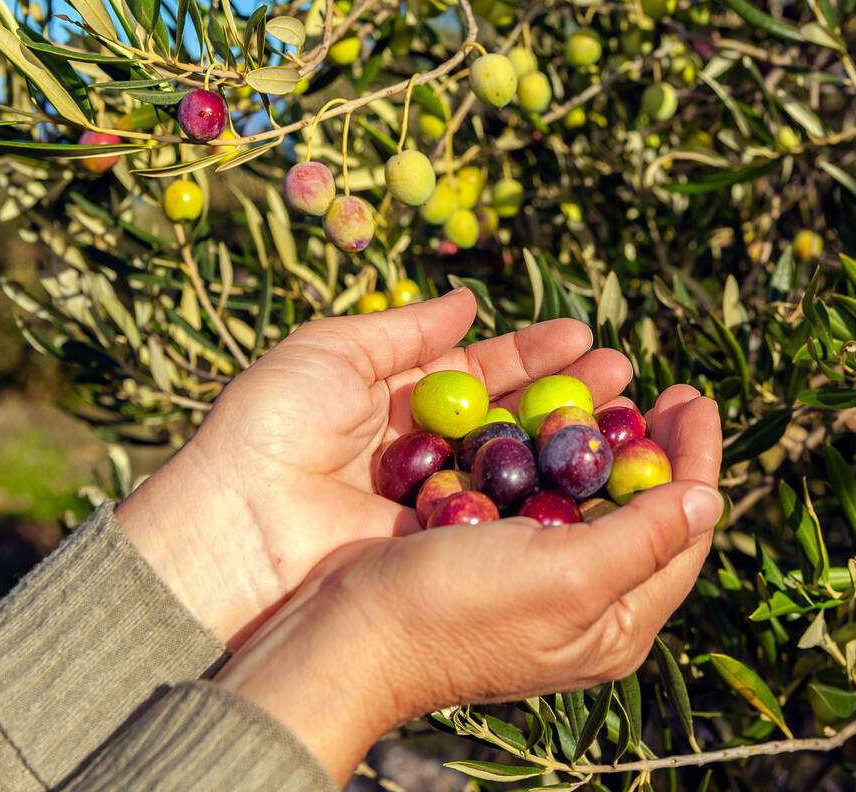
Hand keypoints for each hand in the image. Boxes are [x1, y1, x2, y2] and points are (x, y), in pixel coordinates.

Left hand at [115, 290, 632, 642]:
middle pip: (511, 421)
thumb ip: (402, 331)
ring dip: (570, 442)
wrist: (230, 526)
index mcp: (392, 405)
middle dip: (568, 394)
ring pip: (516, 470)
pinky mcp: (436, 552)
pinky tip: (588, 472)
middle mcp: (422, 457)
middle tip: (625, 373)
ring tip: (625, 409)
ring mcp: (433, 507)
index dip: (533, 354)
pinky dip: (545, 498)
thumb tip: (467, 302)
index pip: (481, 374)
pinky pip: (500, 519)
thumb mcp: (330, 353)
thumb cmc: (268, 429)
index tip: (587, 335)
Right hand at [212, 384, 723, 782]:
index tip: (690, 395)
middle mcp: (586, 604)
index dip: (695, 458)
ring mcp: (536, 578)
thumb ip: (643, 538)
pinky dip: (546, 448)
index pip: (682, 530)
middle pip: (641, 508)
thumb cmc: (456, 611)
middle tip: (652, 385)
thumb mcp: (567, 576)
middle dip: (650, 441)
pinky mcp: (489, 553)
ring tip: (603, 382)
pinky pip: (536, 491)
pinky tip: (540, 415)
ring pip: (588, 493)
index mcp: (616, 623)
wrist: (342, 635)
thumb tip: (708, 499)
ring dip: (599, 435)